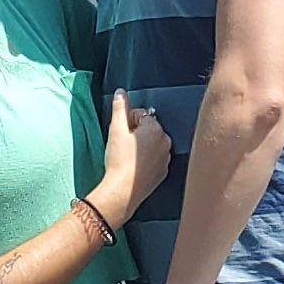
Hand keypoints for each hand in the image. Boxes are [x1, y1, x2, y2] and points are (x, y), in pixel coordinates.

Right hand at [96, 90, 170, 225]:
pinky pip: (156, 159)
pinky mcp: (163, 172)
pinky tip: (134, 167)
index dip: (128, 122)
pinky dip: (147, 160)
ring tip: (128, 157)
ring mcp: (166, 158)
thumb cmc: (119, 160)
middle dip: (136, 133)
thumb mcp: (116, 130)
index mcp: (156, 129)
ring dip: (142, 146)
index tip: (121, 133)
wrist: (122, 190)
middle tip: (123, 144)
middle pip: (149, 129)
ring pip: (153, 145)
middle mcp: (166, 142)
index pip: (142, 115)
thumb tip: (121, 93)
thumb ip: (120, 108)